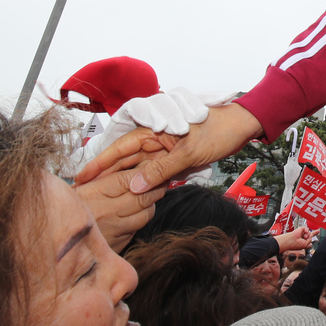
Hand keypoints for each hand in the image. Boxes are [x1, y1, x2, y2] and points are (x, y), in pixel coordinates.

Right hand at [75, 166, 166, 252]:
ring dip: (149, 205)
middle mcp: (106, 211)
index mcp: (95, 192)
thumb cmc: (66, 209)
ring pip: (144, 214)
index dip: (144, 173)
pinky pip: (136, 230)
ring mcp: (113, 230)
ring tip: (147, 198)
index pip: (129, 179)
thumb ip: (103, 178)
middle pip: (143, 197)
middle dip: (154, 188)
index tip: (151, 168)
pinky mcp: (116, 246)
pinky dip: (139, 222)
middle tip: (159, 181)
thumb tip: (130, 170)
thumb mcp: (81, 188)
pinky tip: (134, 216)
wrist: (50, 241)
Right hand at [77, 103, 262, 193]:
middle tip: (87, 193)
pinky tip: (131, 196)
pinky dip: (144, 182)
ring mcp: (163, 147)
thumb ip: (161, 169)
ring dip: (123, 181)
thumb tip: (135, 186)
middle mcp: (154, 136)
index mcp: (154, 127)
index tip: (82, 177)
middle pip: (125, 159)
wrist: (242, 127)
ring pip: (138, 167)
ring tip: (102, 198)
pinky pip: (153, 171)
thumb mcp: (189, 152)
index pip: (120, 147)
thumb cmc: (219, 130)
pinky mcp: (173, 157)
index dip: (100, 162)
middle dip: (106, 175)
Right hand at [276, 225, 313, 251]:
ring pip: (310, 232)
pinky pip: (307, 229)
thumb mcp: (306, 245)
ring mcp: (303, 233)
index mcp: (304, 242)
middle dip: (312, 235)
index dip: (313, 237)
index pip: (310, 239)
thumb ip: (310, 240)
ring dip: (308, 235)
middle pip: (311, 234)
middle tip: (306, 237)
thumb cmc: (296, 244)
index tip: (318, 232)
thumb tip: (311, 235)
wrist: (291, 241)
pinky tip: (305, 232)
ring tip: (304, 237)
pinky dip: (306, 230)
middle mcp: (304, 237)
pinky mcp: (301, 229)